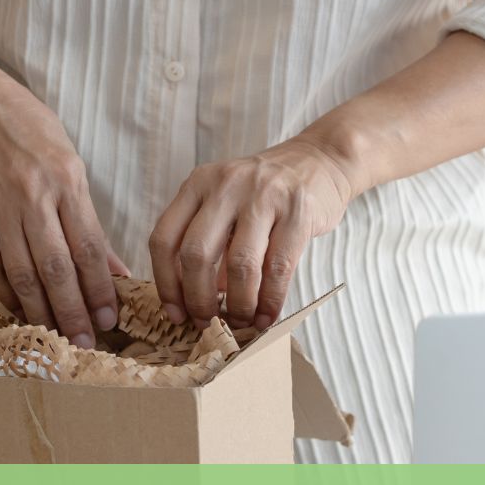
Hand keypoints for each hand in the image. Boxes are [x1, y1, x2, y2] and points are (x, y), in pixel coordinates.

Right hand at [0, 76, 121, 345]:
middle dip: (73, 311)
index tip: (110, 319)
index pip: (88, 247)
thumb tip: (116, 273)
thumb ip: (91, 223)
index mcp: (65, 180)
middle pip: (55, 267)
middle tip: (86, 342)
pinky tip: (23, 312)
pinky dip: (7, 294)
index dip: (101, 288)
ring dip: (41, 311)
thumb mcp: (73, 168)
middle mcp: (30, 195)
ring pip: (21, 273)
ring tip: (58, 336)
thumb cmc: (34, 136)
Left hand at [149, 136, 357, 327]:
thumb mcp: (226, 203)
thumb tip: (195, 302)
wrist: (319, 160)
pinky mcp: (298, 212)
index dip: (166, 284)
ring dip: (238, 305)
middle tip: (207, 323)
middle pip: (196, 254)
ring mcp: (263, 196)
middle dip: (199, 300)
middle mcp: (225, 186)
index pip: (164, 239)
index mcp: (198, 184)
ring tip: (241, 323)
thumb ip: (207, 241)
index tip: (175, 313)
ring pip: (239, 265)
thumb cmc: (267, 192)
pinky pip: (279, 268)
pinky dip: (270, 301)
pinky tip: (266, 316)